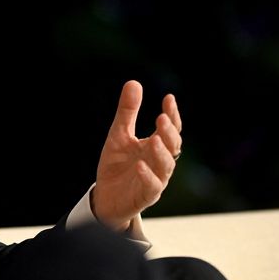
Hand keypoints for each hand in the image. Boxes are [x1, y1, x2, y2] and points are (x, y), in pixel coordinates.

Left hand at [92, 80, 181, 230]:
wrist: (106, 197)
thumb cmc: (117, 165)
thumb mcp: (118, 134)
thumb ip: (127, 112)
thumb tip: (134, 82)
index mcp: (155, 146)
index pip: (170, 129)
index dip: (172, 115)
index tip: (169, 98)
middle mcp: (159, 161)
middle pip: (172, 146)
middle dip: (169, 132)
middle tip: (162, 118)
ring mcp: (155, 179)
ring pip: (165, 166)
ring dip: (161, 152)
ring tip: (154, 140)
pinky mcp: (145, 195)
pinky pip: (151, 186)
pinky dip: (147, 175)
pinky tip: (139, 165)